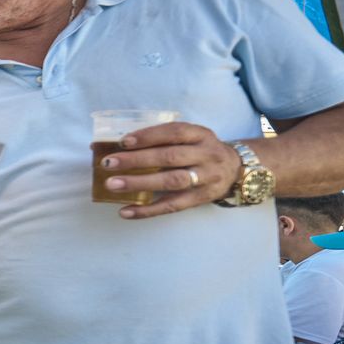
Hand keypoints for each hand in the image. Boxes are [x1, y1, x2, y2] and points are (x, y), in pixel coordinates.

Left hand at [99, 122, 241, 218]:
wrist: (236, 169)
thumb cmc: (199, 151)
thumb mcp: (190, 138)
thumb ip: (158, 139)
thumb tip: (106, 144)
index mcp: (200, 135)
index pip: (174, 132)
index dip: (148, 136)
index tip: (123, 141)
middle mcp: (206, 155)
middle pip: (170, 157)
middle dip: (137, 160)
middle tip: (108, 163)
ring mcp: (206, 178)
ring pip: (172, 181)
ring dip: (140, 183)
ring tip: (113, 184)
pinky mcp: (202, 198)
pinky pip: (173, 206)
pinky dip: (148, 210)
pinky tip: (126, 211)